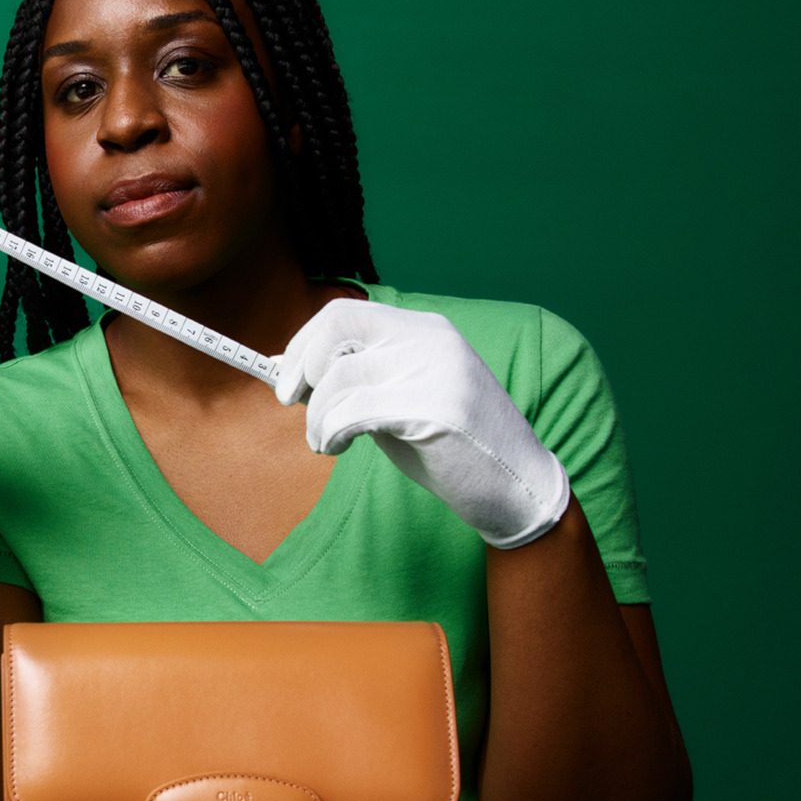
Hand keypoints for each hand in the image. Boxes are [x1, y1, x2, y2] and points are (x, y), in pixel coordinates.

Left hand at [274, 299, 568, 548]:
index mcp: (424, 330)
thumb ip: (353, 381)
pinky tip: (336, 448)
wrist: (518, 489)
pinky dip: (331, 432)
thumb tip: (283, 366)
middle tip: (290, 403)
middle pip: (337, 327)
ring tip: (325, 442)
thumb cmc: (451, 449)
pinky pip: (355, 411)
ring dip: (316, 417)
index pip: (344, 312)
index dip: (304, 342)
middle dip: (300, 366)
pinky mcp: (435, 410)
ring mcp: (436, 371)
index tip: (285, 377)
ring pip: (339, 377)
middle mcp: (431, 340)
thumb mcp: (397, 402)